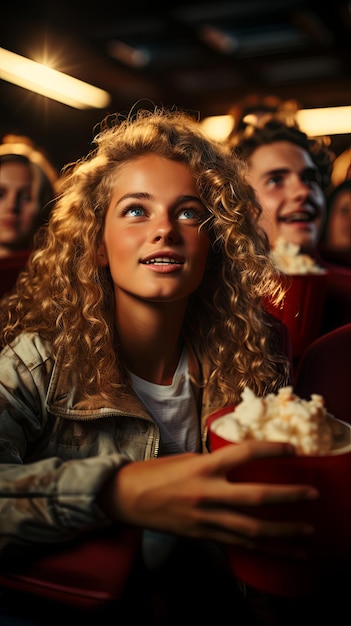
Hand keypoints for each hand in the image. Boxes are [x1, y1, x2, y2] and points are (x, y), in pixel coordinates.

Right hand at [98, 441, 317, 555]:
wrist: (124, 498)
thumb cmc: (154, 473)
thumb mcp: (187, 458)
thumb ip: (215, 463)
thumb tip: (241, 464)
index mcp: (202, 467)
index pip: (244, 454)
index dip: (272, 450)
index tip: (292, 450)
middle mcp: (207, 493)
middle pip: (256, 497)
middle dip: (289, 497)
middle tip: (312, 494)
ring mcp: (205, 519)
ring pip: (252, 529)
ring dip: (283, 531)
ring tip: (307, 531)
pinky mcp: (202, 535)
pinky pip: (238, 544)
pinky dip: (263, 549)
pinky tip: (282, 552)